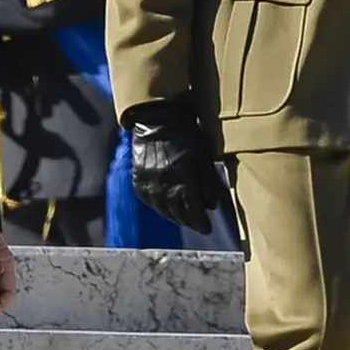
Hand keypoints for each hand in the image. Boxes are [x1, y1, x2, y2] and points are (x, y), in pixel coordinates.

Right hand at [123, 99, 229, 234]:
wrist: (157, 121)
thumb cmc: (186, 136)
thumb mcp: (203, 157)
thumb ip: (207, 182)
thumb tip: (211, 206)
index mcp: (182, 179)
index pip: (192, 209)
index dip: (200, 222)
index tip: (207, 228)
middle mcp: (163, 185)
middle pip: (177, 213)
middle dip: (189, 222)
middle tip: (197, 226)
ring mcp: (148, 183)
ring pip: (161, 209)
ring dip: (173, 217)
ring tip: (183, 220)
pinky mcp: (138, 179)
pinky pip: (148, 200)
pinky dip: (158, 207)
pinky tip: (165, 208)